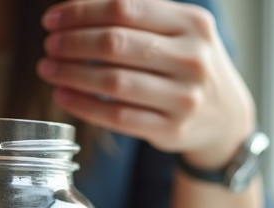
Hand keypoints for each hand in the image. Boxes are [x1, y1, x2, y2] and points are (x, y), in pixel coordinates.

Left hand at [38, 0, 255, 169]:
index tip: (52, 20)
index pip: (123, 8)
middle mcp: (192, 58)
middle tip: (49, 46)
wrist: (225, 116)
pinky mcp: (172, 129)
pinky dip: (83, 104)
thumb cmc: (187, 65)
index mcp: (191, 23)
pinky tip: (63, 95)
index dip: (80, 13)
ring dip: (71, 73)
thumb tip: (76, 8)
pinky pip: (117, 117)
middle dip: (72, 43)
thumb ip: (137, 14)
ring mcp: (184, 97)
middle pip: (115, 44)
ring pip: (113, 82)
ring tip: (47, 69)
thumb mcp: (178, 30)